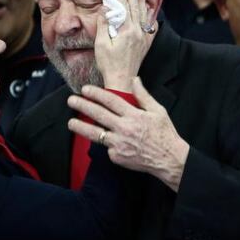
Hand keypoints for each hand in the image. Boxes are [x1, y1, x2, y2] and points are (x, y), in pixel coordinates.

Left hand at [67, 77, 188, 190]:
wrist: (169, 159)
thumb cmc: (164, 134)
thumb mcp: (158, 111)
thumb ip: (143, 95)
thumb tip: (135, 80)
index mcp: (134, 115)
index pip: (110, 100)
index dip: (96, 94)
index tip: (85, 89)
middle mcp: (124, 128)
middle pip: (99, 115)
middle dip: (83, 106)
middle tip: (71, 100)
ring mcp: (119, 144)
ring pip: (95, 134)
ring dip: (81, 127)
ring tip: (70, 122)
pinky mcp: (117, 156)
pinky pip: (107, 148)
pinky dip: (106, 143)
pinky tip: (105, 141)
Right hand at [95, 0, 153, 91]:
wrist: (122, 80)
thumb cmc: (109, 64)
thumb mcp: (101, 44)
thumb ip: (104, 25)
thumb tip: (105, 8)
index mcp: (127, 30)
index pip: (123, 6)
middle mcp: (138, 32)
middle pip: (135, 7)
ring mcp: (143, 37)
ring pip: (143, 14)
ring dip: (141, 0)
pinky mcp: (145, 44)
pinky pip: (149, 25)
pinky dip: (149, 15)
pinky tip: (149, 11)